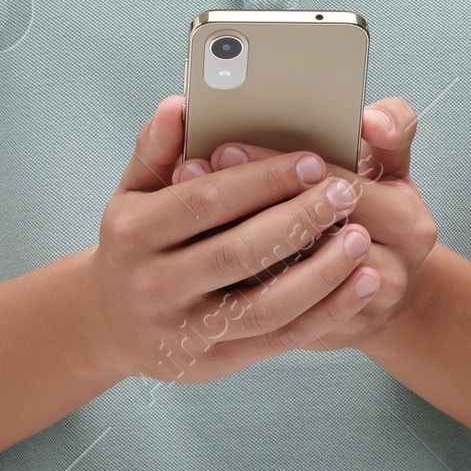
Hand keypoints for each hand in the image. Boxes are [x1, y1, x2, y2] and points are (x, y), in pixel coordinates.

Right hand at [88, 97, 384, 390]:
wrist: (110, 321)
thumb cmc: (136, 240)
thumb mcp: (134, 190)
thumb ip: (157, 147)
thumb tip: (180, 106)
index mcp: (134, 233)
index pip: (207, 201)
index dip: (262, 180)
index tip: (311, 161)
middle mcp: (154, 286)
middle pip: (238, 253)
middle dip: (298, 221)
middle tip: (346, 193)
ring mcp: (184, 331)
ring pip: (265, 305)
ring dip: (320, 273)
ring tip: (358, 238)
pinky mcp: (214, 364)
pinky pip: (279, 338)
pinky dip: (325, 312)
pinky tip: (360, 283)